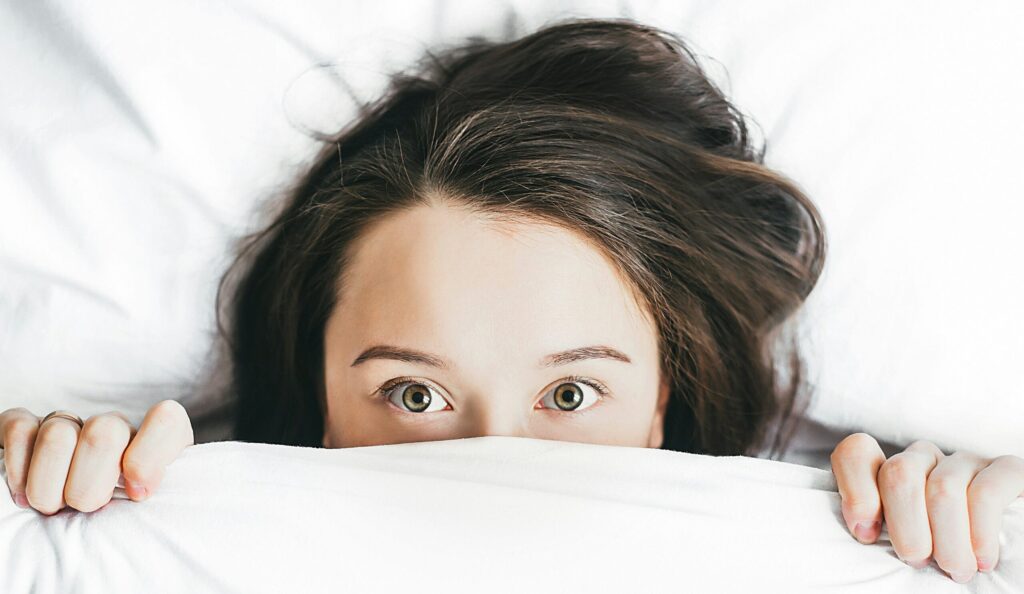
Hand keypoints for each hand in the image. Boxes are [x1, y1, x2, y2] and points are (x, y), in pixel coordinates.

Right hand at [1, 400, 193, 513]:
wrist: (71, 522)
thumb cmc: (119, 522)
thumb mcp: (147, 516)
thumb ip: (155, 503)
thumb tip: (138, 491)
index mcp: (155, 444)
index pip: (166, 421)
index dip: (149, 456)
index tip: (137, 494)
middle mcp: (114, 427)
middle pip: (104, 434)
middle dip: (88, 486)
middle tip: (86, 509)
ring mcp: (71, 423)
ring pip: (58, 435)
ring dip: (49, 487)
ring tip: (53, 507)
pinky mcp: (28, 427)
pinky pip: (19, 430)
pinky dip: (18, 469)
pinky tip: (24, 494)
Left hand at [830, 433, 1023, 582]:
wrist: (1005, 567)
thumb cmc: (938, 556)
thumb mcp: (900, 543)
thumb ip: (875, 529)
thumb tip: (863, 532)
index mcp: (889, 472)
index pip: (856, 453)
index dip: (856, 491)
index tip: (867, 535)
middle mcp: (924, 458)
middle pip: (899, 473)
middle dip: (906, 526)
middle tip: (918, 561)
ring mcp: (964, 462)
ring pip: (942, 487)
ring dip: (947, 539)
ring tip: (955, 570)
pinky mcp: (1006, 471)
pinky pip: (986, 492)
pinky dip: (980, 531)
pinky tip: (982, 559)